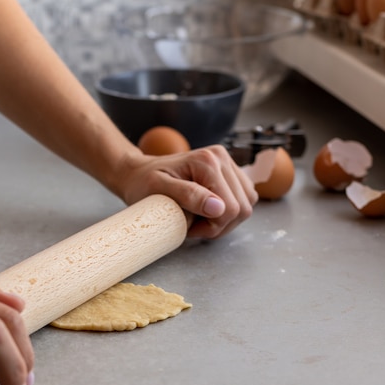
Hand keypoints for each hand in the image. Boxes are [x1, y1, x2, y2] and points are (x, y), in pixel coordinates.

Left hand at [116, 145, 257, 239]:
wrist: (138, 173)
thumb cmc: (144, 183)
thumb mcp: (159, 191)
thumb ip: (189, 196)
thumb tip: (219, 208)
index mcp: (207, 161)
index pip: (231, 208)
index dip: (213, 227)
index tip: (189, 228)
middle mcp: (221, 157)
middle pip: (243, 207)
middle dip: (219, 225)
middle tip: (193, 226)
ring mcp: (227, 162)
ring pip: (246, 204)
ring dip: (225, 219)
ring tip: (199, 218)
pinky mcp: (228, 170)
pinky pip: (243, 198)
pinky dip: (228, 211)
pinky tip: (207, 211)